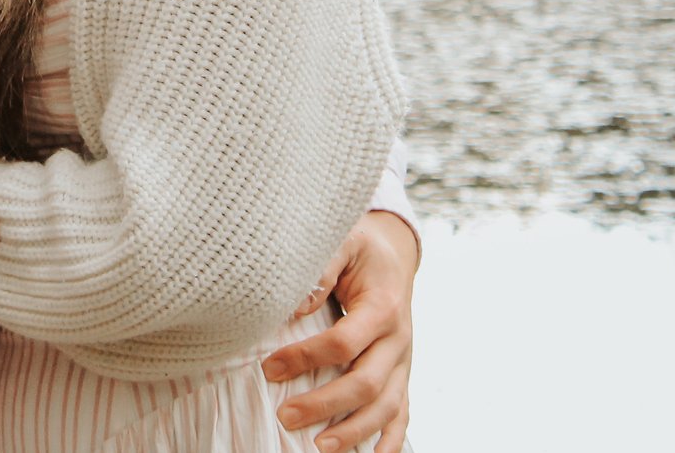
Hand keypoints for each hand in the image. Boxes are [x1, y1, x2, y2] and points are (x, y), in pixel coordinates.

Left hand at [263, 210, 417, 452]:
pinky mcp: (403, 375)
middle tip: (285, 417)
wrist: (393, 253)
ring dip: (355, 432)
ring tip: (321, 448)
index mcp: (383, 307)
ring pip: (387, 407)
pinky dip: (389, 440)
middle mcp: (399, 340)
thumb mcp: (343, 241)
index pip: (344, 342)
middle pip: (367, 383)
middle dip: (326, 404)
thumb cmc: (360, 248)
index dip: (306, 358)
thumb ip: (321, 268)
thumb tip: (294, 304)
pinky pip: (402, 414)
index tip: (269, 368)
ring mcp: (404, 362)